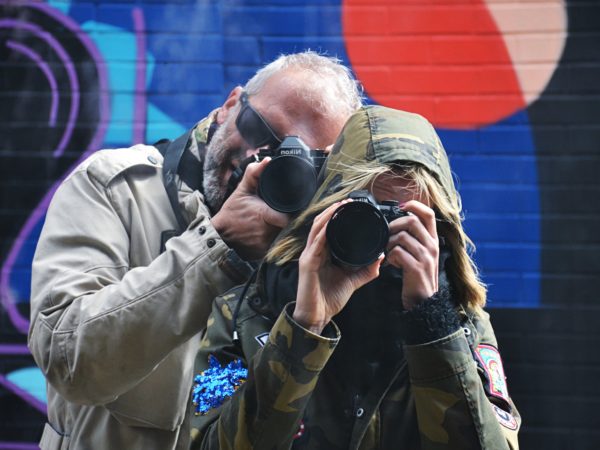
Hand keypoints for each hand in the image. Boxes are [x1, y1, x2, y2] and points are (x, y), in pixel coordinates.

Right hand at [211, 158, 289, 260]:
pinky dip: (274, 240)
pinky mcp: (263, 254)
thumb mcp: (241, 191)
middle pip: (287, 225)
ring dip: (280, 230)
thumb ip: (253, 174)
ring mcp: (265, 245)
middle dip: (285, 219)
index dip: (290, 212)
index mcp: (264, 215)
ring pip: (282, 236)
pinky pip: (275, 245)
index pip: (287, 217)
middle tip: (279, 213)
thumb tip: (267, 160)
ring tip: (273, 223)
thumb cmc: (231, 213)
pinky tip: (268, 234)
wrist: (219, 236)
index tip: (288, 208)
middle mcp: (267, 232)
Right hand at [293, 201, 383, 333]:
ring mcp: (309, 256)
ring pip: (316, 228)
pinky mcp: (307, 264)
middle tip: (347, 201)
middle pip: (321, 223)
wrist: (317, 317)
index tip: (351, 206)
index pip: (328, 229)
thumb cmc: (329, 300)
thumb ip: (366, 269)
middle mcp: (314, 252)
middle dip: (333, 210)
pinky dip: (323, 231)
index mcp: (323, 254)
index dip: (336, 216)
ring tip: (340, 206)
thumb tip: (380, 257)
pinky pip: (315, 243)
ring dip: (328, 215)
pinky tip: (331, 223)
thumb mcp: (352, 281)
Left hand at [385, 201, 438, 309]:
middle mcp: (432, 246)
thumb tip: (397, 224)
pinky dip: (390, 256)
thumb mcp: (420, 254)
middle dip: (394, 225)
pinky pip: (398, 252)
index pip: (428, 213)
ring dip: (389, 243)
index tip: (401, 206)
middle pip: (412, 221)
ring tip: (388, 252)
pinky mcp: (417, 268)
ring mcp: (426, 257)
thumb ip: (413, 239)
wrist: (424, 302)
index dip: (414, 205)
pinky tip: (391, 263)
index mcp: (433, 240)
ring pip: (402, 236)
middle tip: (387, 236)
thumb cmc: (418, 277)